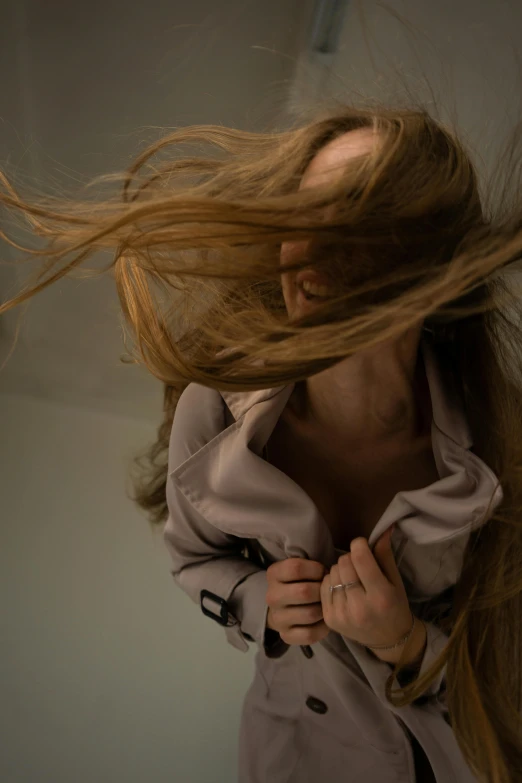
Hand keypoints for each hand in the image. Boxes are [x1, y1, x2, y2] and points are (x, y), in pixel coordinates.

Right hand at [266, 557, 329, 645]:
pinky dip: (323, 628)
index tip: (323, 572)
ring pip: (310, 614)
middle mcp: (272, 596)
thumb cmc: (299, 581)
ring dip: (324, 609)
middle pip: (304, 592)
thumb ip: (312, 565)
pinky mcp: (286, 636)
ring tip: (327, 605)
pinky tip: (324, 620)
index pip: (296, 568)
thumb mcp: (300, 567)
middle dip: (322, 590)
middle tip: (328, 590)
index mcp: (273, 574)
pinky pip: (310, 634)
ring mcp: (277, 618)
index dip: (316, 569)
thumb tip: (335, 570)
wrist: (282, 606)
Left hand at [319, 525, 414, 654]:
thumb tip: (384, 528)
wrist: (388, 640)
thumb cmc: (395, 606)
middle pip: (343, 563)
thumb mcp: (395, 580)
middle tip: (359, 565)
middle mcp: (359, 607)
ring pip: (332, 572)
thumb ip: (385, 554)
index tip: (363, 546)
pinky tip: (343, 588)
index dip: (359, 544)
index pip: (360, 557)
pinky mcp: (329, 619)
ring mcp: (342, 615)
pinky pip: (324, 586)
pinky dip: (332, 581)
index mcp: (380, 596)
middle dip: (350, 557)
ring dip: (340, 569)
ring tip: (352, 578)